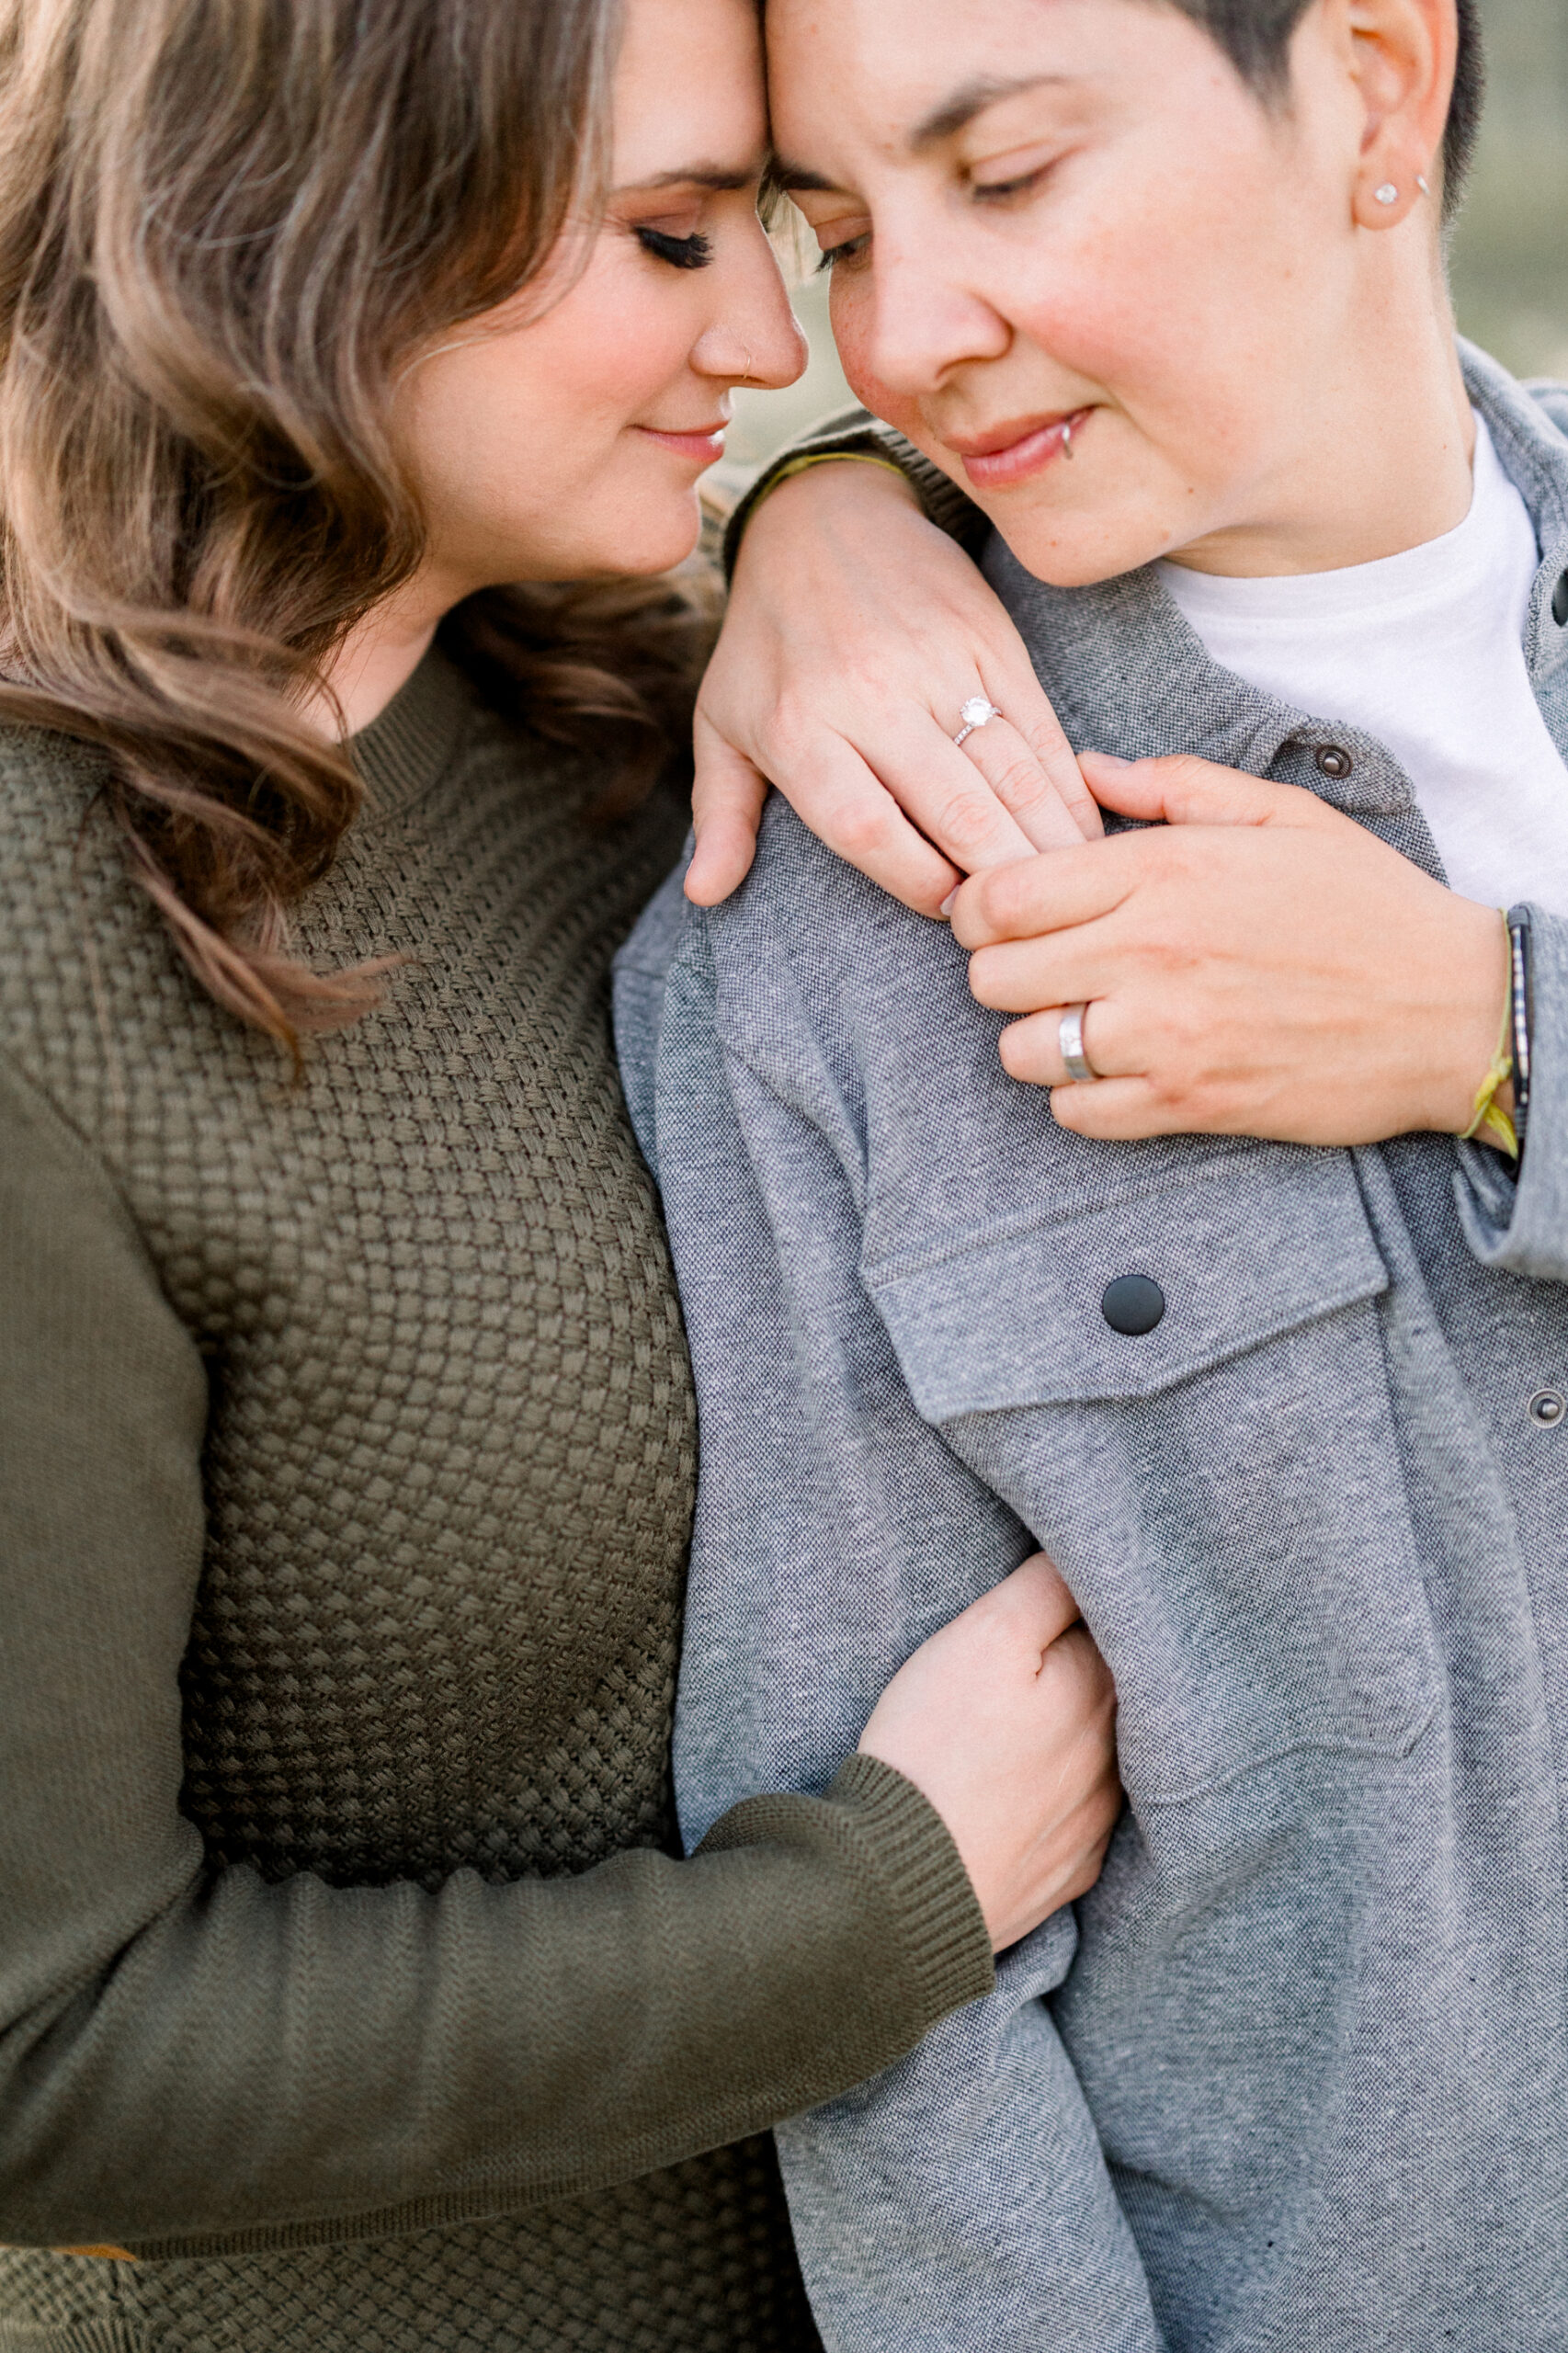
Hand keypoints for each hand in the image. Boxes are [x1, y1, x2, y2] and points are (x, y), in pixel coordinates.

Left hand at [685, 461, 1099, 915]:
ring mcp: (938, 664)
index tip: (947, 913)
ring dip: (1045, 841)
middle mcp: (871, 696)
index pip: (867, 827)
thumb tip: (702, 895)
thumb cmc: (767, 643)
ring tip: (1069, 892)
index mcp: (800, 727)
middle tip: (1020, 921)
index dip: (914, 880)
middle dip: (997, 877)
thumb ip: (721, 815)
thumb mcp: (722, 722)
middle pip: (953, 809)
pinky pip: (1041, 727)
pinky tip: (1083, 834)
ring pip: (1010, 772)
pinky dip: (1068, 787)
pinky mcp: (990, 640)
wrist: (824, 517)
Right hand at [858, 1552, 1120, 1952]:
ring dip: (1074, 1738)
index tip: (1042, 1607)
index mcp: (1100, 1690)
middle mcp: (1117, 1757)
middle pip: (1111, 1691)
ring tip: (1017, 1728)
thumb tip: (1088, 1556)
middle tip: (1024, 1663)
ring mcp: (1098, 1821)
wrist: (898, 1883)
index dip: (1074, 1608)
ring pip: (1101, 1757)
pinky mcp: (1072, 1871)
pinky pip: (1080, 1819)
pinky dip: (1060, 1799)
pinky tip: (1021, 1791)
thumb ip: (1046, 1587)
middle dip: (1081, 1671)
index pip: (1107, 1626)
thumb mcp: (983, 1637)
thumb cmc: (934, 1745)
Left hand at [951, 752, 1510, 1145]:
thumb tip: (1088, 769)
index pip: (1001, 896)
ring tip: (1079, 1022)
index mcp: (1164, 870)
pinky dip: (1080, 1097)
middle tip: (1042, 969)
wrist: (1451, 1010)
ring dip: (1037, 1039)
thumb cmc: (1366, 906)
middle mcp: (1152, 952)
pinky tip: (1115, 1070)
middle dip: (1003, 972)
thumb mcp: (1281, 815)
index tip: (999, 916)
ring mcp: (1167, 1035)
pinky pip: (1076, 1112)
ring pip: (1023, 1050)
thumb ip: (1173, 786)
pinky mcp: (1190, 1103)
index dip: (978, 909)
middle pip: (994, 975)